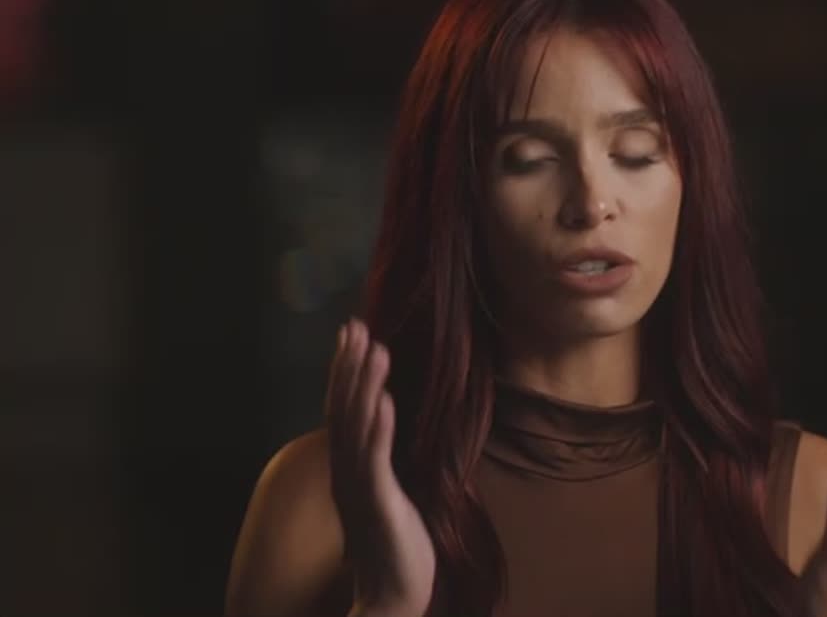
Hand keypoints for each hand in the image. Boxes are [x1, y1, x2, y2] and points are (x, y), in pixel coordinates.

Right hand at [326, 318, 435, 616]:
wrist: (392, 595)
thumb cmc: (396, 545)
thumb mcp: (386, 494)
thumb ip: (381, 461)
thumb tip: (386, 427)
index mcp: (349, 468)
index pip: (342, 409)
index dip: (344, 370)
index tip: (351, 333)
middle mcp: (346, 473)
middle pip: (343, 409)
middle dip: (349, 366)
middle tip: (355, 325)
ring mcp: (359, 487)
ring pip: (357, 427)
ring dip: (365, 385)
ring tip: (376, 349)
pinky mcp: (378, 502)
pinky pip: (375, 459)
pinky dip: (378, 427)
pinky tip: (384, 399)